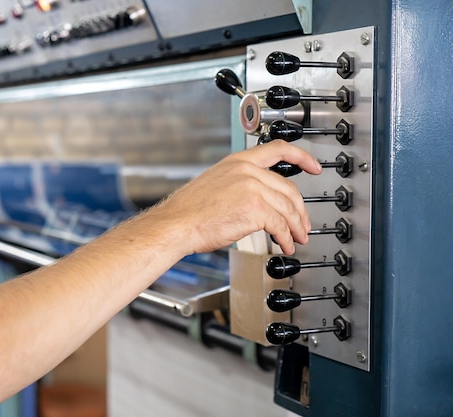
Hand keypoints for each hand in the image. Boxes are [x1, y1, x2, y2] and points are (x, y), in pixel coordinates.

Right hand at [151, 140, 321, 254]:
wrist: (177, 224)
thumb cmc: (189, 211)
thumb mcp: (216, 183)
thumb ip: (240, 184)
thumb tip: (259, 201)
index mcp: (238, 161)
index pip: (278, 149)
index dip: (302, 157)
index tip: (313, 166)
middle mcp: (247, 171)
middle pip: (289, 188)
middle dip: (301, 210)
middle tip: (303, 224)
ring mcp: (253, 188)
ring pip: (287, 209)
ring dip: (296, 228)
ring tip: (296, 240)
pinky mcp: (255, 209)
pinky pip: (280, 225)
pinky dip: (286, 238)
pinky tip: (284, 245)